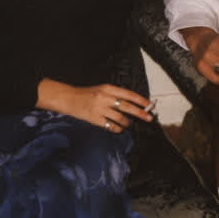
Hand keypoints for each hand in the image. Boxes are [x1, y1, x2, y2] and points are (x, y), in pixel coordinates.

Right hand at [38, 79, 153, 132]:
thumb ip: (115, 95)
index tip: (150, 105)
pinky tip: (119, 129)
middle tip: (149, 118)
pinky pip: (111, 126)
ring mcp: (100, 109)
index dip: (141, 100)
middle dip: (140, 113)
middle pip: (127, 107)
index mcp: (108, 88)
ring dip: (127, 123)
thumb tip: (132, 103)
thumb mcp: (101, 90)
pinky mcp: (95, 119)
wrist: (68, 98)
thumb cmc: (86, 94)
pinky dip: (117, 129)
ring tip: (128, 124)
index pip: (129, 94)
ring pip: (120, 118)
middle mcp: (105, 98)